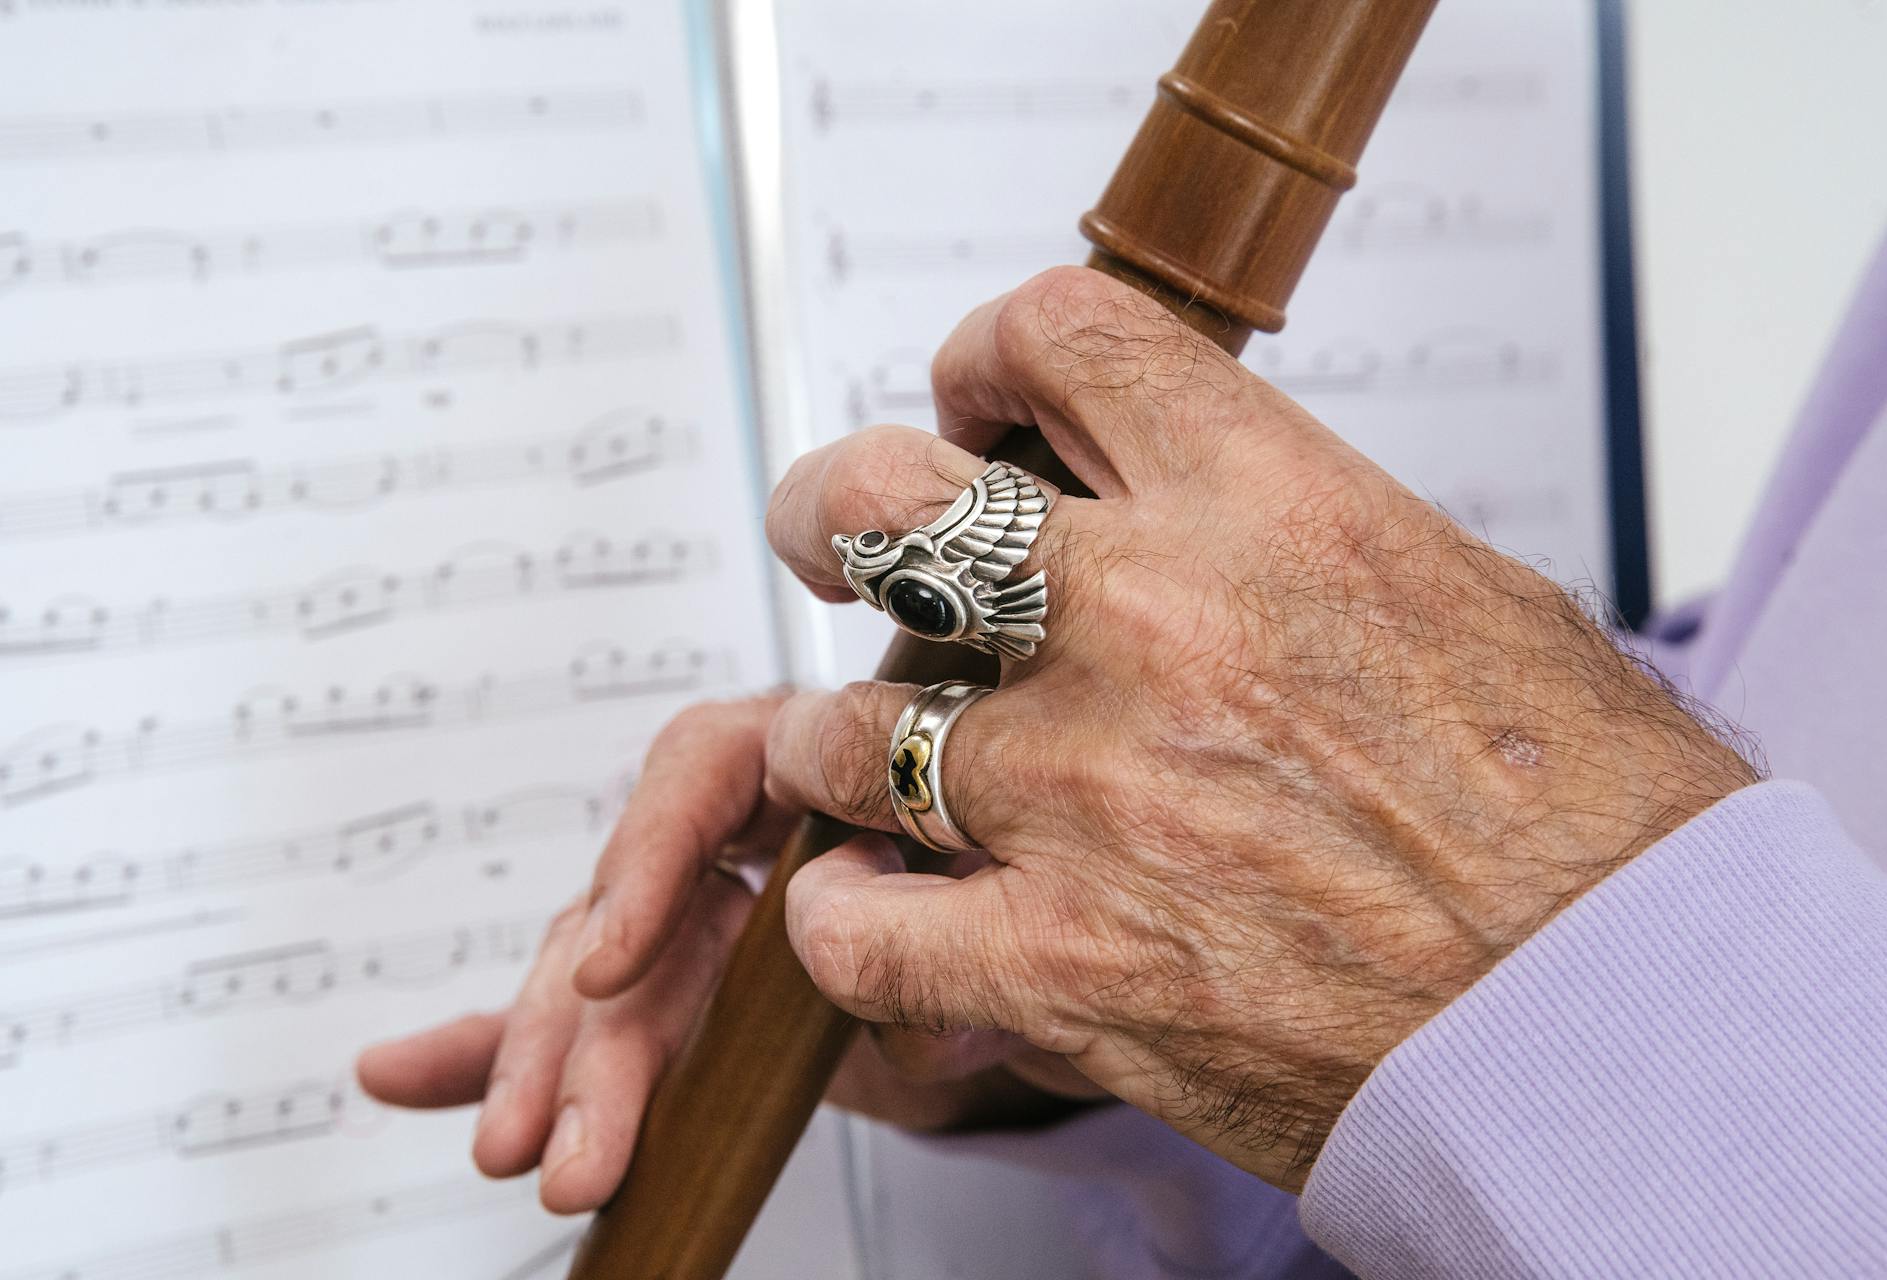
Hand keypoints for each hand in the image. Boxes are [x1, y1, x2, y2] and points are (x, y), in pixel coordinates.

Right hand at [356, 695, 1094, 1213]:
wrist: (1051, 983)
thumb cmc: (1025, 905)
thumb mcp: (993, 903)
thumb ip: (917, 907)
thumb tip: (835, 919)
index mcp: (815, 766)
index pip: (706, 768)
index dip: (644, 860)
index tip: (609, 966)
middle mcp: (742, 834)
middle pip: (633, 900)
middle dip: (582, 1028)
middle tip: (563, 1132)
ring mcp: (701, 918)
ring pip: (597, 979)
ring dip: (541, 1065)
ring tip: (516, 1151)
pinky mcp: (677, 998)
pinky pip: (576, 1022)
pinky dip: (491, 1049)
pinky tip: (404, 1072)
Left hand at [759, 266, 1757, 1190]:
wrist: (1630, 1020)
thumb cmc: (1587, 824)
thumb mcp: (1464, 602)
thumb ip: (1298, 542)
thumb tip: (1208, 522)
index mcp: (1274, 512)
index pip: (1065, 336)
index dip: (986, 353)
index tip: (977, 401)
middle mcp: (1160, 629)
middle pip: (886, 506)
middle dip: (827, 511)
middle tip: (825, 540)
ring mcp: (1095, 797)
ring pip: (846, 729)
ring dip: (838, 744)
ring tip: (862, 762)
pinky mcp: (1067, 962)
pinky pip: (859, 929)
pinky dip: (840, 922)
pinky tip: (870, 911)